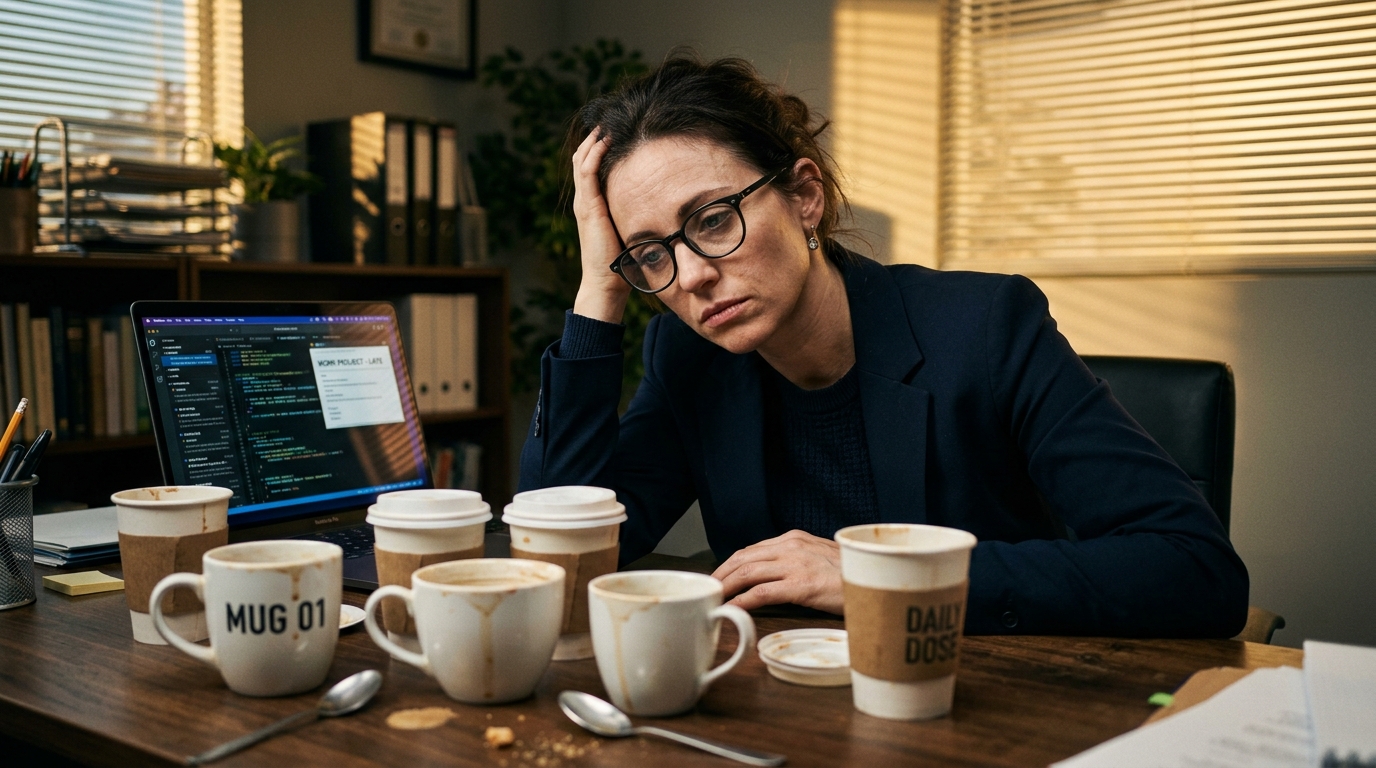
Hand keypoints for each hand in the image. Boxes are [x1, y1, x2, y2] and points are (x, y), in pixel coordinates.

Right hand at [571, 127, 631, 323]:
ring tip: (605, 124)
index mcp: (592, 205)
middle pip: (582, 158)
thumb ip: (636, 214)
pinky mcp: (588, 207)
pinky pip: (587, 173)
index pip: (589, 167)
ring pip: (581, 161)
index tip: (613, 132)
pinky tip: (604, 142)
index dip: (598, 148)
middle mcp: (584, 201)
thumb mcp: (629, 229)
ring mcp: (584, 203)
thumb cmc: (621, 262)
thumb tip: (660, 202)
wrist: (606, 282)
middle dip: (594, 138)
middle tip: (608, 120)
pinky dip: (594, 154)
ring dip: (593, 141)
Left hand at [711, 530, 843, 614]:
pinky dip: (742, 601)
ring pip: (747, 572)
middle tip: (709, 590)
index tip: (720, 578)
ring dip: (726, 586)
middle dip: (721, 575)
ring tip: (714, 600)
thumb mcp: (822, 559)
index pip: (752, 549)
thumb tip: (778, 575)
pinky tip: (731, 609)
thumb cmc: (852, 575)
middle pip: (743, 558)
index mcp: (795, 539)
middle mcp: (791, 546)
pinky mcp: (801, 585)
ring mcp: (796, 564)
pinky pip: (761, 592)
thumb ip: (800, 561)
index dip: (731, 565)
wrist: (879, 581)